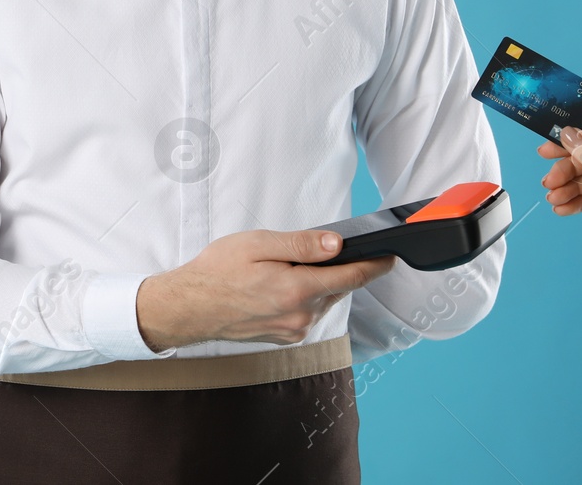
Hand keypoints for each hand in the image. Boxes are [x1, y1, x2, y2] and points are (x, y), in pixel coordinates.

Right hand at [136, 228, 395, 351]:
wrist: (191, 307)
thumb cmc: (218, 271)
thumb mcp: (258, 244)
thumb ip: (301, 244)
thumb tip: (337, 244)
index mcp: (298, 289)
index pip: (351, 276)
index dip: (374, 265)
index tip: (390, 256)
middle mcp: (302, 315)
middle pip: (337, 287)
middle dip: (337, 268)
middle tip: (317, 249)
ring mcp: (295, 330)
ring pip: (322, 300)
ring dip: (317, 283)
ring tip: (285, 267)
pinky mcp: (285, 337)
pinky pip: (307, 312)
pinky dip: (303, 297)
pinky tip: (278, 285)